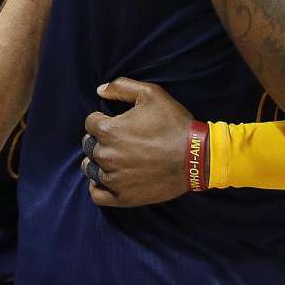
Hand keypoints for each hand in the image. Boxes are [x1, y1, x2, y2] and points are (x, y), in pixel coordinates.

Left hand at [82, 77, 192, 206]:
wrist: (195, 157)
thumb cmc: (173, 123)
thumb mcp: (151, 94)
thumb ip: (121, 87)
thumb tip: (99, 90)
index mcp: (109, 130)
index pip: (90, 123)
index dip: (102, 119)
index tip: (116, 121)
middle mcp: (106, 155)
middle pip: (89, 145)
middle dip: (99, 139)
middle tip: (119, 138)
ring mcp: (113, 179)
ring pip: (91, 168)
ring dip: (98, 161)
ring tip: (116, 157)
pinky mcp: (122, 197)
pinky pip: (96, 194)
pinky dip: (98, 186)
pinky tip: (109, 177)